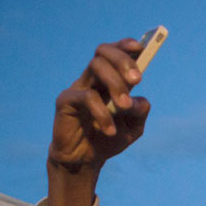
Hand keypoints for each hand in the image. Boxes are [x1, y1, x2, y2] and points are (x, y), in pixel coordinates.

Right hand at [46, 39, 150, 205]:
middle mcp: (92, 79)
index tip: (140, 47)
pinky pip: (86, 97)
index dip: (125, 45)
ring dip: (116, 84)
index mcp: (109, 80)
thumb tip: (140, 100)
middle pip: (103, 52)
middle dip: (123, 61)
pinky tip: (110, 130)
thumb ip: (140, 112)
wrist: (85, 160)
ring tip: (124, 107)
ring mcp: (78, 88)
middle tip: (138, 79)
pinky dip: (102, 113)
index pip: (114, 53)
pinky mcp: (65, 101)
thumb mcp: (134, 128)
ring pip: (95, 67)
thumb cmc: (109, 139)